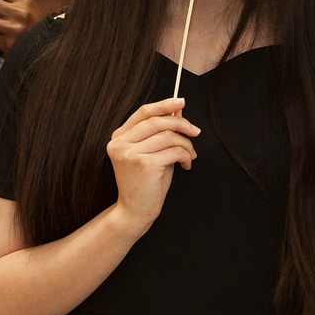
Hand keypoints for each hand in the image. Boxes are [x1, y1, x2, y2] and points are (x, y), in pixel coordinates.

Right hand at [105, 97, 198, 233]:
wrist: (135, 212)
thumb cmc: (144, 184)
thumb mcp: (152, 152)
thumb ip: (161, 132)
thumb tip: (176, 110)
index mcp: (119, 138)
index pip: (143, 112)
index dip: (164, 104)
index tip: (180, 101)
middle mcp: (120, 143)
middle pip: (157, 121)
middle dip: (181, 124)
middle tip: (195, 131)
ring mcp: (130, 153)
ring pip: (168, 136)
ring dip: (186, 144)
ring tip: (190, 155)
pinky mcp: (144, 164)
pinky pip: (173, 150)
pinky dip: (185, 155)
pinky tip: (186, 164)